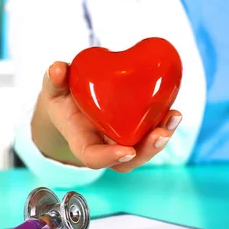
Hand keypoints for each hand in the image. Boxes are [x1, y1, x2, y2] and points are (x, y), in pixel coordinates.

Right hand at [31, 61, 182, 172]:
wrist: (74, 105)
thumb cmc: (63, 100)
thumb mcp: (54, 91)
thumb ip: (54, 80)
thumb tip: (57, 69)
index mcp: (82, 142)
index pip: (94, 157)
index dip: (109, 157)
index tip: (127, 150)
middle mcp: (105, 147)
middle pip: (128, 160)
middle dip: (147, 150)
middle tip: (159, 134)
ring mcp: (122, 141)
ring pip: (144, 149)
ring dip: (161, 136)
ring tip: (173, 117)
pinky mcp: (136, 131)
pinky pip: (151, 133)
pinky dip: (164, 124)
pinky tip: (174, 113)